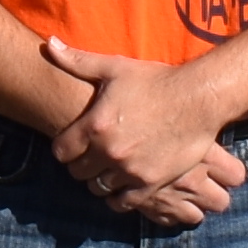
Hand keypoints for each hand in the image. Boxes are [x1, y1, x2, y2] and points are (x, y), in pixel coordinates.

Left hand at [42, 41, 247, 222]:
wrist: (198, 98)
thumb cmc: (156, 81)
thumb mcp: (114, 67)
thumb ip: (77, 60)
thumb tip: (49, 44)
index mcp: (95, 125)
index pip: (60, 152)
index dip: (63, 148)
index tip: (72, 144)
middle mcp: (109, 151)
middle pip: (77, 172)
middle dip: (80, 164)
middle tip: (89, 157)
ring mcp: (130, 169)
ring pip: (98, 188)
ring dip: (99, 180)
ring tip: (105, 170)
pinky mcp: (151, 182)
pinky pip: (123, 202)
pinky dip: (118, 197)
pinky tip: (121, 185)